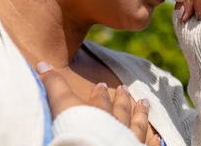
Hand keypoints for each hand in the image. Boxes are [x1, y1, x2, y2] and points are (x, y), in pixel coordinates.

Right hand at [37, 62, 154, 143]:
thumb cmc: (77, 134)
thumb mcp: (62, 108)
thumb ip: (53, 87)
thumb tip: (41, 63)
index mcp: (98, 115)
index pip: (99, 102)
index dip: (100, 94)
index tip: (103, 86)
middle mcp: (116, 126)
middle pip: (120, 111)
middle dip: (121, 100)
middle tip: (125, 89)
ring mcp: (129, 141)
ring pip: (137, 125)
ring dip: (140, 114)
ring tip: (144, 103)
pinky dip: (154, 141)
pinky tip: (158, 137)